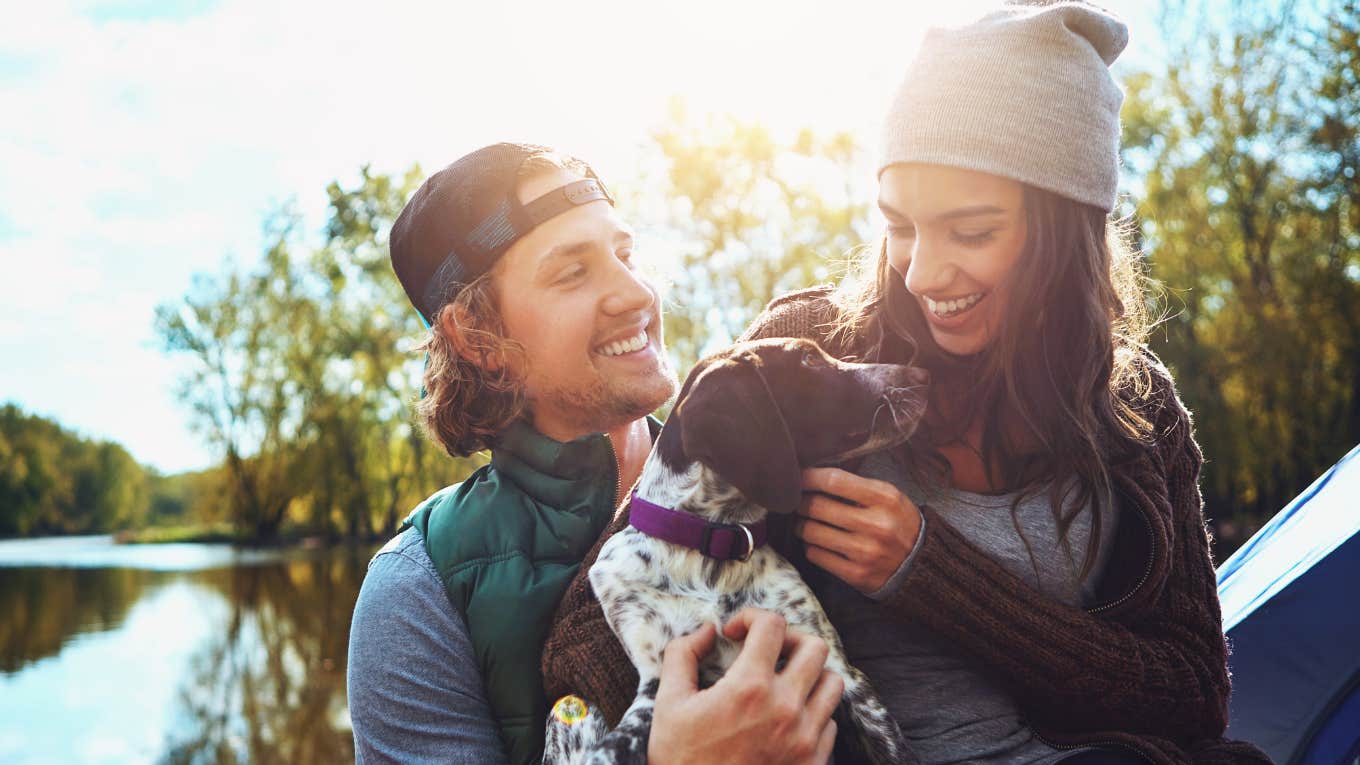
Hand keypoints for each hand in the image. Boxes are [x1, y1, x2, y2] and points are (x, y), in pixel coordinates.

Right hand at [648, 609, 841, 764]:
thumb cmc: (682, 759)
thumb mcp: (669, 703)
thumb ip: (683, 655)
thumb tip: (708, 631)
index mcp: (749, 687)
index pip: (772, 625)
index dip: (751, 618)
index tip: (735, 634)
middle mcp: (786, 708)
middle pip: (814, 647)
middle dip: (788, 640)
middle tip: (766, 652)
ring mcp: (806, 737)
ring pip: (832, 683)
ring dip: (808, 675)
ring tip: (783, 684)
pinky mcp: (814, 762)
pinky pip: (830, 723)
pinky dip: (813, 714)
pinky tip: (785, 721)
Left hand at [795, 467, 922, 593]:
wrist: (920, 565)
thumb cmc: (897, 523)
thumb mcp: (888, 496)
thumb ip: (856, 486)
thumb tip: (814, 477)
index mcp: (885, 498)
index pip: (834, 480)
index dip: (809, 477)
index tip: (799, 478)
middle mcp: (876, 524)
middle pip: (817, 506)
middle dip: (800, 502)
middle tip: (797, 502)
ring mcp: (865, 552)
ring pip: (811, 531)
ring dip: (801, 525)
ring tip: (804, 522)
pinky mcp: (856, 574)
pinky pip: (815, 555)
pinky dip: (811, 546)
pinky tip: (817, 542)